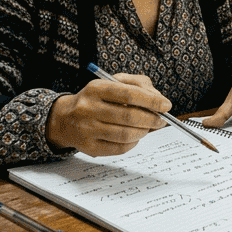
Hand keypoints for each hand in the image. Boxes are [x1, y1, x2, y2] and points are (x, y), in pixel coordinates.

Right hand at [46, 73, 170, 156]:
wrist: (65, 119)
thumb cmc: (95, 99)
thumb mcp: (112, 83)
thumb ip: (138, 85)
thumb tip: (157, 99)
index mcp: (96, 88)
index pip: (129, 94)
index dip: (151, 101)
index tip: (166, 105)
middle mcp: (88, 108)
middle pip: (129, 117)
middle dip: (151, 119)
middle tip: (161, 120)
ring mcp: (87, 129)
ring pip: (126, 134)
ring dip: (144, 132)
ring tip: (148, 127)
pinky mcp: (89, 147)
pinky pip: (119, 148)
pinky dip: (133, 143)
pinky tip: (134, 136)